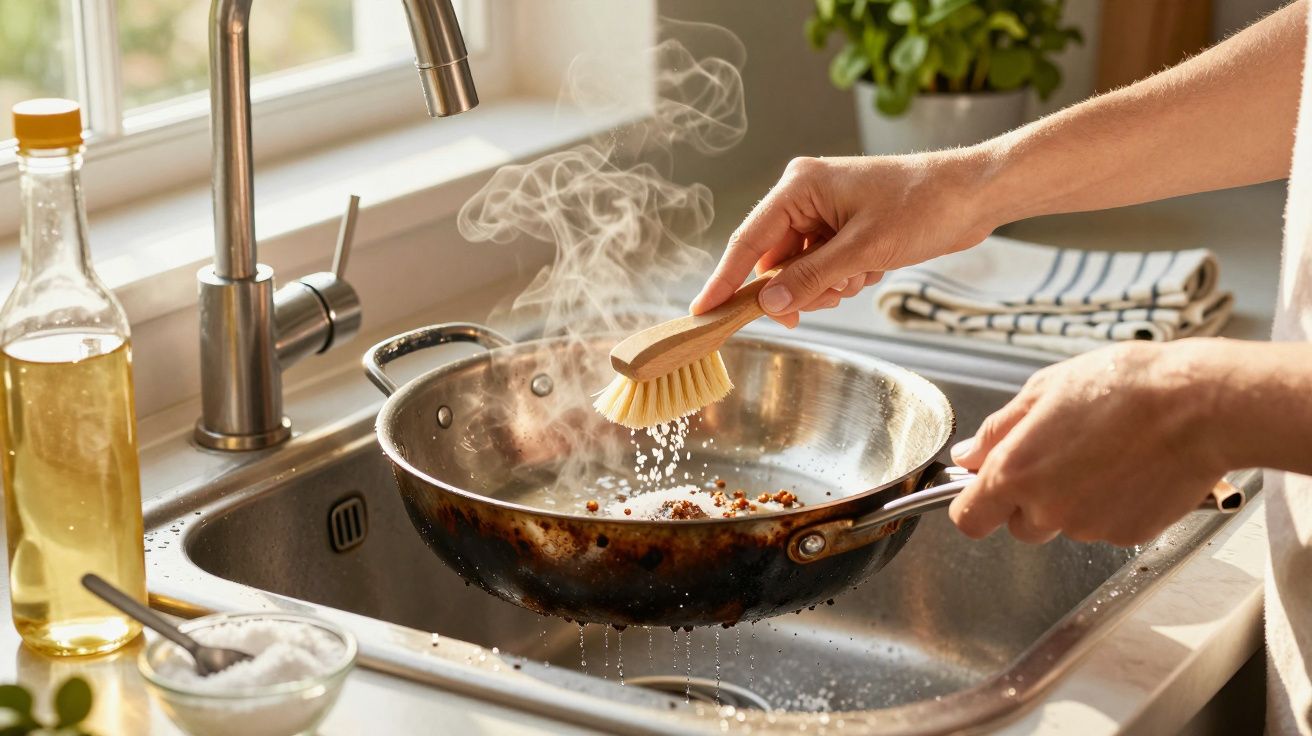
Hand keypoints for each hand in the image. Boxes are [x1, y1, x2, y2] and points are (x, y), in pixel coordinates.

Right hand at [689, 152, 994, 326]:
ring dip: (822, 287)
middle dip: (795, 289)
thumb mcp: (863, 251)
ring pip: (798, 269)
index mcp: (800, 186)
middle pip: (773, 260)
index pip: (748, 240)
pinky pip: (820, 266)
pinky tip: (867, 271)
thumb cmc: (924, 206)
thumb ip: (810, 279)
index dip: (724, 279)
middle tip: (819, 304)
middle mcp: (805, 195)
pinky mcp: (843, 227)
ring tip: (857, 278)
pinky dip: (838, 280)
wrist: (974, 195)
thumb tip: (767, 305)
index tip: (702, 312)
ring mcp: (824, 212)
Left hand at [947, 340, 1233, 546]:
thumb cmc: (1124, 387)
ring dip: (1074, 499)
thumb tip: (968, 456)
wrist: (1198, 405)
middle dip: (1031, 500)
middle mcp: (1048, 509)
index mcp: (1016, 472)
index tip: (983, 490)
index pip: (968, 519)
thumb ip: (997, 431)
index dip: (973, 504)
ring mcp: (1090, 527)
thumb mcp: (1044, 390)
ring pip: (1065, 524)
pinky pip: (1106, 526)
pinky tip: (1130, 468)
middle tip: (1061, 456)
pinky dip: (1112, 504)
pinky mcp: (1129, 535)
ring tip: (1105, 452)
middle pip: (1020, 526)